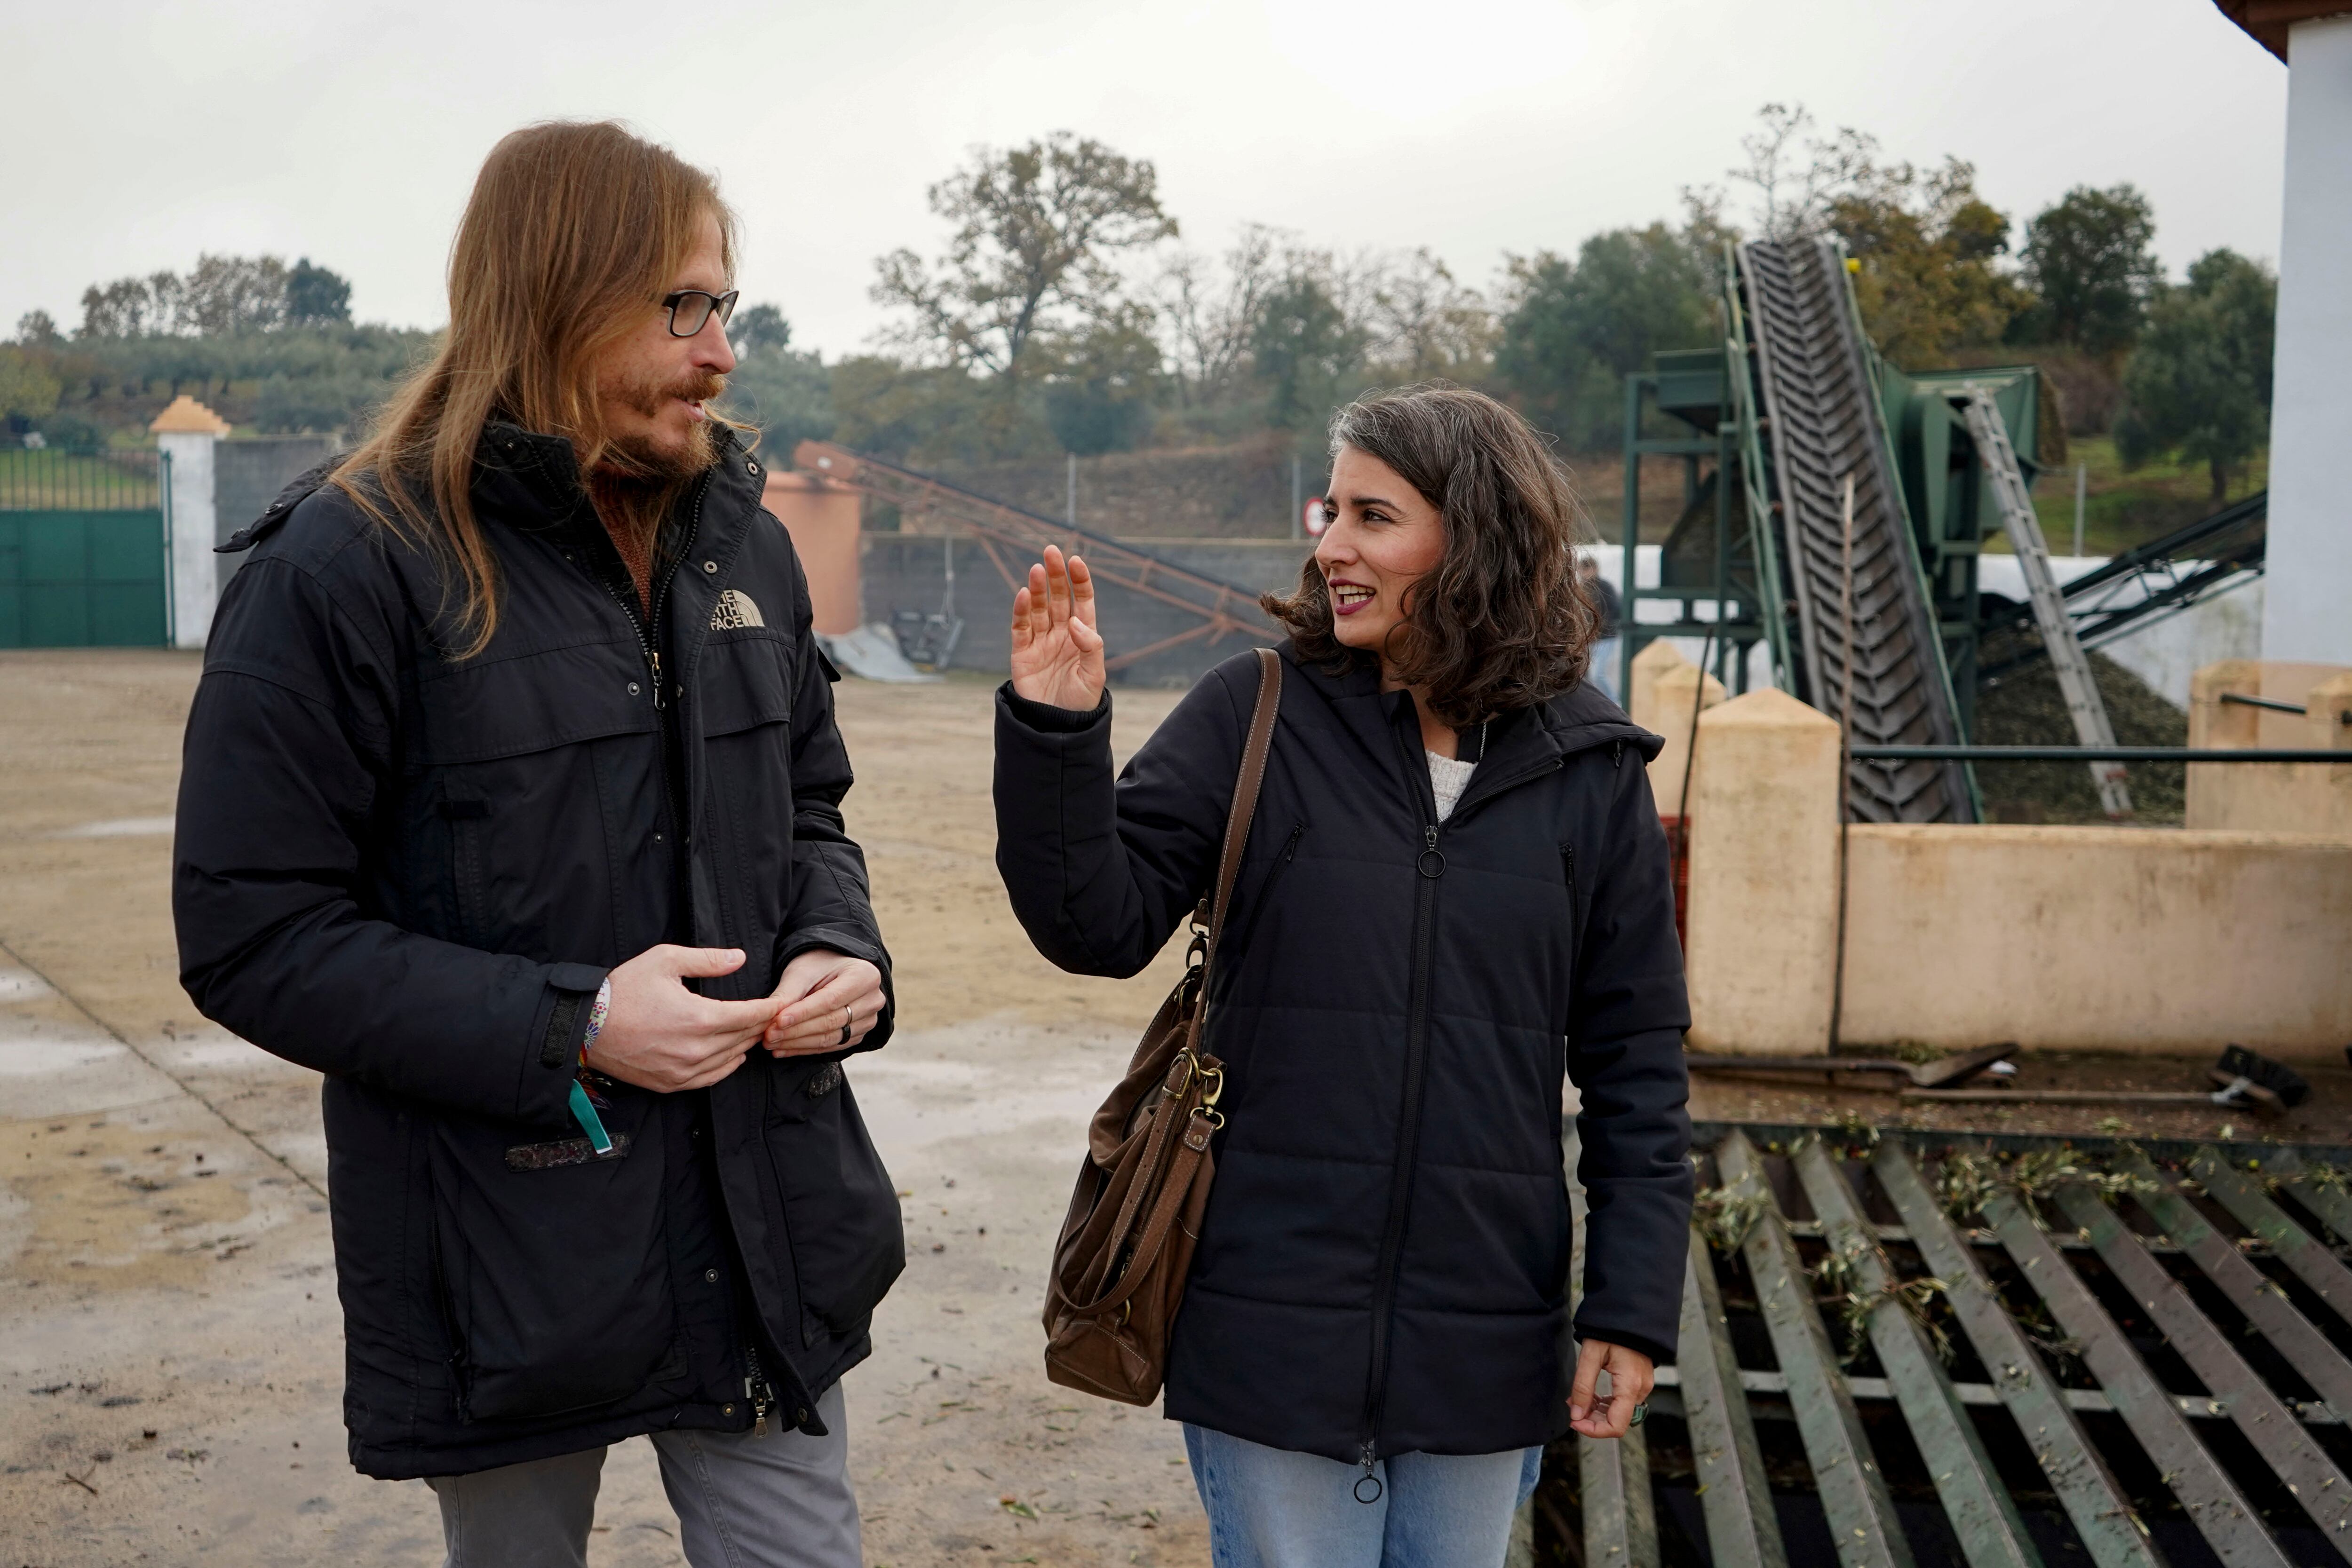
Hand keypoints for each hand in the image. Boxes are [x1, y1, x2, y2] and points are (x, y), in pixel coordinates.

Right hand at [587, 945, 779, 1092]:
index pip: (751, 1015)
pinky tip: (734, 1055)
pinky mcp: (670, 1083)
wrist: (586, 1026)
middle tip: (775, 1015)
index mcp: (700, 1018)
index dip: (771, 1008)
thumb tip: (739, 958)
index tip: (783, 1002)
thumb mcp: (665, 960)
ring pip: (731, 1059)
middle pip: (744, 1037)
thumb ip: (707, 960)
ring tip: (756, 1031)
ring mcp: (683, 1070)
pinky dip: (727, 1066)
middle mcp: (696, 1049)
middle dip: (762, 1024)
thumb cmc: (623, 990)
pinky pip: (711, 1078)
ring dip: (746, 1044)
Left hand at [764, 949, 885, 1055]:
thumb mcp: (802, 971)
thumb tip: (772, 1020)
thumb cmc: (818, 965)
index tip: (777, 1021)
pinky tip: (783, 1049)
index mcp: (864, 976)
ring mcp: (869, 1020)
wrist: (833, 971)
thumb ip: (789, 994)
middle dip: (796, 1031)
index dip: (803, 1013)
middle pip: (831, 1022)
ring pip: (830, 1038)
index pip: (830, 1000)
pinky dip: (805, 1050)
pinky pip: (831, 1047)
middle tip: (768, 1036)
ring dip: (798, 1044)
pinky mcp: (859, 1035)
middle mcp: (873, 1000)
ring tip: (771, 1043)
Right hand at [1009, 545, 1105, 711]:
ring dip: (1037, 589)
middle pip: (1058, 598)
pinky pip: (1020, 628)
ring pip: (1038, 609)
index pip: (1082, 602)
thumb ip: (1090, 647)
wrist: (1056, 728)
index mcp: (1083, 636)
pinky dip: (1020, 612)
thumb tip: (1077, 623)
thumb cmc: (1080, 703)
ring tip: (1037, 569)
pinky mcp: (1022, 654)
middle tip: (1051, 552)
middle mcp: (1061, 635)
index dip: (1079, 581)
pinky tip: (1022, 595)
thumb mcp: (1094, 676)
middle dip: (1056, 576)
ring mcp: (1041, 642)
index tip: (1075, 561)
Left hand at [1568, 1339, 1653, 1439]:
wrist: (1631, 1314)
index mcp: (1630, 1385)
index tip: (1575, 1421)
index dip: (1594, 1430)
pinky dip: (1606, 1404)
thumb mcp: (1591, 1355)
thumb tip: (1576, 1414)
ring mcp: (1642, 1386)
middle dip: (1592, 1420)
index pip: (1616, 1425)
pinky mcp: (1639, 1382)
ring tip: (1578, 1399)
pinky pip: (1623, 1402)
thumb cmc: (1611, 1330)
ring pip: (1619, 1413)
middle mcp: (1640, 1390)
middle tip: (1572, 1407)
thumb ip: (1582, 1386)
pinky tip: (1591, 1395)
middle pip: (1617, 1421)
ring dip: (1598, 1412)